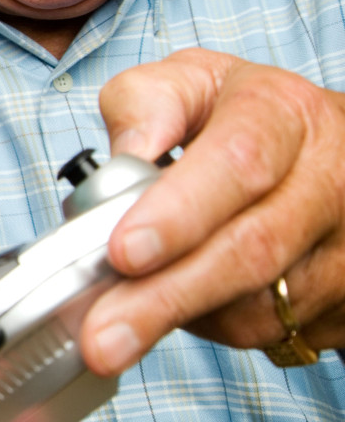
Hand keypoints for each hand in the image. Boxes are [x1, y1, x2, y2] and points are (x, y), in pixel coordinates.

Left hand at [82, 49, 344, 373]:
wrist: (332, 150)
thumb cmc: (245, 117)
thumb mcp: (193, 82)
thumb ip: (145, 103)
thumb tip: (124, 154)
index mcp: (285, 115)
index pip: (237, 165)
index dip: (178, 213)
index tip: (123, 252)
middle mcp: (330, 182)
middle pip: (249, 252)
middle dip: (164, 300)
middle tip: (100, 339)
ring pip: (258, 307)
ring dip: (178, 318)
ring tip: (119, 318)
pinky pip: (269, 333)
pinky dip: (210, 325)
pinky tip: (178, 300)